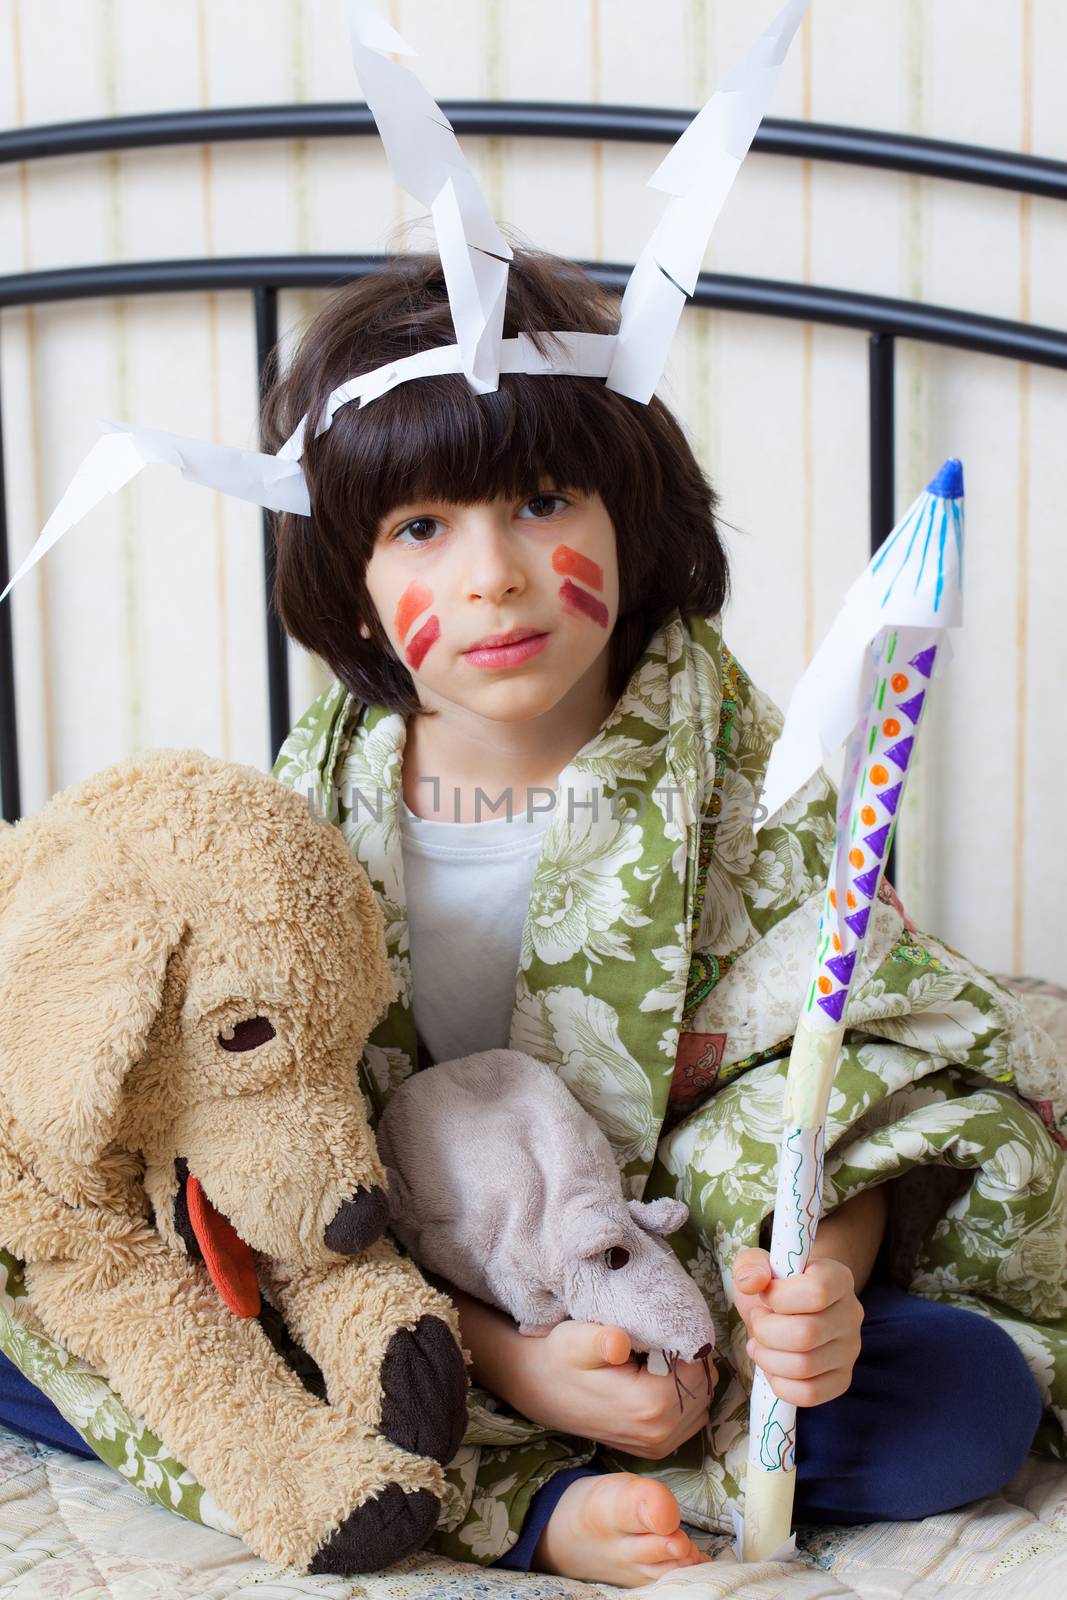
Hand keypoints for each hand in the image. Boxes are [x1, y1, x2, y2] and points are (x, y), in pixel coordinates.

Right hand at [449, 1285, 715, 1457]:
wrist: (539, 1388)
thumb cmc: (559, 1356)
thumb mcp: (574, 1339)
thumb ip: (600, 1340)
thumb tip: (619, 1343)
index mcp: (648, 1406)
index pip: (699, 1363)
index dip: (685, 1338)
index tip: (660, 1325)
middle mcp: (661, 1433)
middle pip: (705, 1383)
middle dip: (690, 1357)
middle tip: (657, 1338)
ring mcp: (660, 1446)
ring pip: (702, 1399)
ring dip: (689, 1375)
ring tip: (656, 1356)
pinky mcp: (658, 1448)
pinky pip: (693, 1415)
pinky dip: (684, 1394)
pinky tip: (657, 1376)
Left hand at [732, 1248, 862, 1406]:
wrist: (791, 1310)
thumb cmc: (775, 1286)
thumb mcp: (757, 1265)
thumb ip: (750, 1266)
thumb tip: (752, 1283)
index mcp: (837, 1278)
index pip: (817, 1291)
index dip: (780, 1297)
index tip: (765, 1296)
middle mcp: (852, 1314)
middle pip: (806, 1334)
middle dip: (766, 1332)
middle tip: (757, 1322)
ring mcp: (851, 1350)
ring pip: (805, 1367)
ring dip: (768, 1358)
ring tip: (759, 1345)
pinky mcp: (842, 1379)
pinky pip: (810, 1394)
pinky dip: (781, 1385)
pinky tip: (772, 1367)